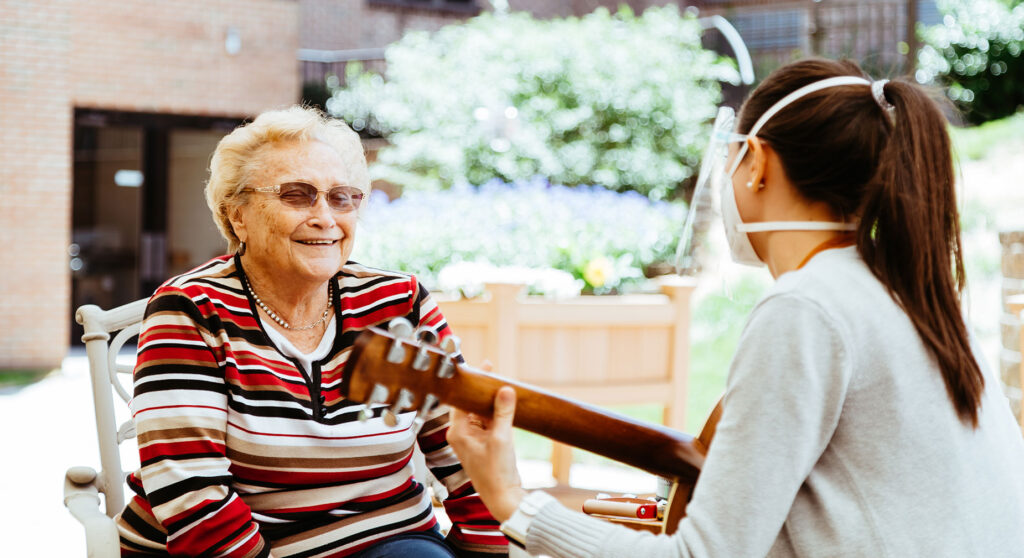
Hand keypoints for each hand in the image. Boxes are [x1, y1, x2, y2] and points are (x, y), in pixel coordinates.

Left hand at [447, 386, 526, 521]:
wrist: (503, 496)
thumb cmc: (496, 472)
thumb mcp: (501, 438)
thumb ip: (503, 412)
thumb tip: (505, 389)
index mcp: (457, 431)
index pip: (462, 399)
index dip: (474, 383)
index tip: (485, 368)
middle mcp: (461, 434)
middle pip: (472, 405)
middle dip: (485, 393)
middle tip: (497, 377)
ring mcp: (472, 439)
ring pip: (482, 413)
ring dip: (493, 404)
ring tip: (506, 389)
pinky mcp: (484, 444)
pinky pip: (489, 423)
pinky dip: (498, 415)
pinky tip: (508, 406)